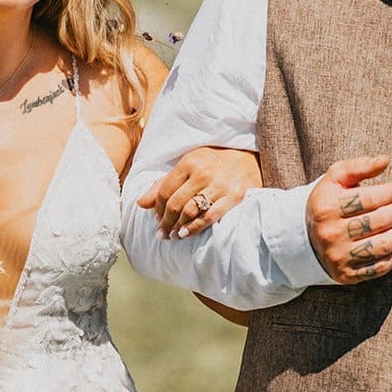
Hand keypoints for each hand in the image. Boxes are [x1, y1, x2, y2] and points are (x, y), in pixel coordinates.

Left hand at [138, 146, 262, 238]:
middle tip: (161, 233)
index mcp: (189, 162)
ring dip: (177, 227)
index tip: (156, 218)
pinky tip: (185, 234)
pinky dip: (194, 227)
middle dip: (165, 222)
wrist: (251, 156)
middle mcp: (203, 173)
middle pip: (175, 204)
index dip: (157, 208)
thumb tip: (141, 203)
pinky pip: (210, 216)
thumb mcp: (189, 164)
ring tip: (172, 236)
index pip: (164, 190)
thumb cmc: (215, 161)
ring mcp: (219, 185)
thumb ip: (164, 182)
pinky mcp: (234, 196)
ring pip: (190, 211)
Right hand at [306, 156, 391, 284]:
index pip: (369, 198)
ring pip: (383, 245)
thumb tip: (385, 160)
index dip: (390, 192)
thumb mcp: (335, 179)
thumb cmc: (327, 202)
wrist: (303, 237)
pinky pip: (379, 267)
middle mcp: (331, 233)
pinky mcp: (346, 275)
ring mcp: (338, 256)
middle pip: (378, 221)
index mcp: (326, 207)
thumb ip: (359, 166)